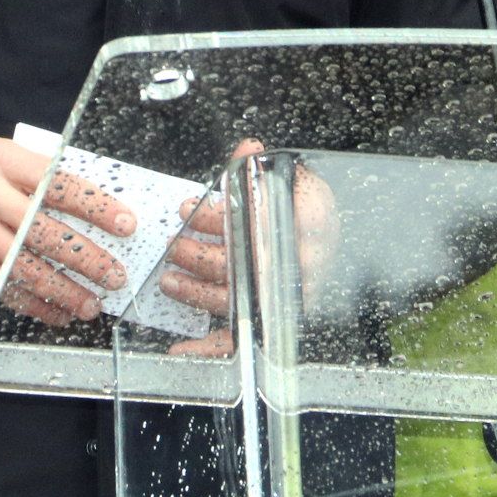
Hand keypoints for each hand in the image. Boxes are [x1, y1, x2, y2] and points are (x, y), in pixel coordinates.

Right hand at [0, 135, 134, 327]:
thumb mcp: (7, 156)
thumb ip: (43, 177)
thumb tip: (99, 210)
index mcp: (2, 159)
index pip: (57, 184)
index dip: (94, 206)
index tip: (125, 224)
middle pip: (42, 230)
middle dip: (84, 257)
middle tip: (114, 275)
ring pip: (22, 265)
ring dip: (61, 289)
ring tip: (90, 303)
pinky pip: (0, 284)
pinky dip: (32, 302)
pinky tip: (57, 311)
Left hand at [160, 141, 336, 357]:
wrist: (327, 242)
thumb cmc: (305, 211)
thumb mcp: (292, 181)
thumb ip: (263, 168)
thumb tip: (249, 147)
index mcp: (309, 224)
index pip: (255, 222)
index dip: (217, 219)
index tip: (189, 209)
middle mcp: (298, 265)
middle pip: (239, 264)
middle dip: (198, 255)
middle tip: (173, 243)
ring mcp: (284, 296)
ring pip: (233, 299)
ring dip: (194, 291)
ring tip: (169, 279)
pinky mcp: (271, 319)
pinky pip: (239, 340)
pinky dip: (208, 348)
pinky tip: (181, 349)